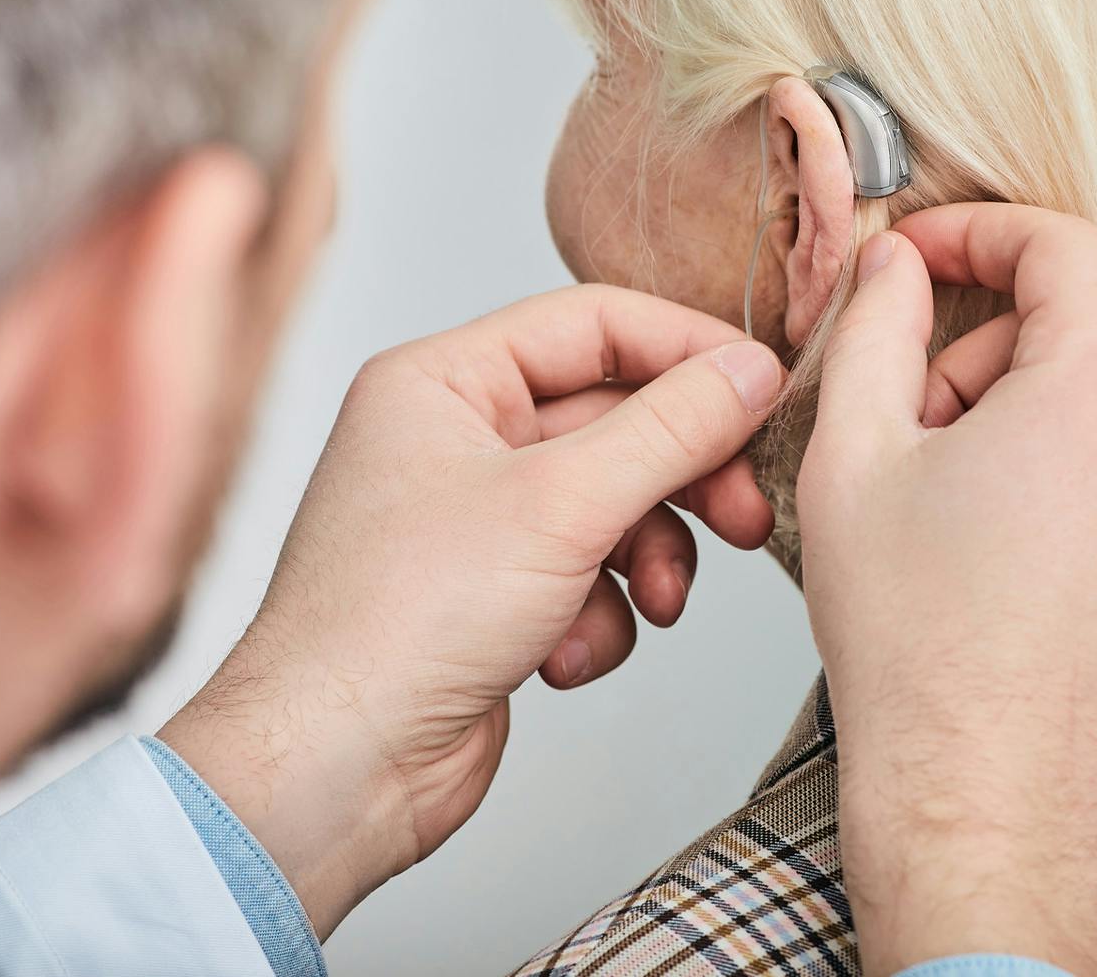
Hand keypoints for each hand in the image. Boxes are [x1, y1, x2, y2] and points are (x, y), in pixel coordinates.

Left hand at [159, 285, 782, 937]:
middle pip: (614, 419)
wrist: (333, 771)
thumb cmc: (395, 624)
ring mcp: (477, 516)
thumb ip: (670, 429)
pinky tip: (565, 654)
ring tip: (654, 604)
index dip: (686, 350)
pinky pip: (590, 573)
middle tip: (743, 513)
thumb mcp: (560, 504)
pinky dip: (599, 616)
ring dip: (648, 558)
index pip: (594, 325)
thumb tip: (749, 373)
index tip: (763, 388)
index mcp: (446, 379)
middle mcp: (458, 437)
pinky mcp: (497, 589)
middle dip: (682, 474)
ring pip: (613, 502)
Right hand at [797, 205, 1096, 976]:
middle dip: (986, 363)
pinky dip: (1086, 495)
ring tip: (963, 515)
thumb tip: (897, 263)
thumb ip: (876, 325)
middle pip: (1079, 341)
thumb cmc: (910, 638)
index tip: (928, 258)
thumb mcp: (852, 453)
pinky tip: (1022, 563)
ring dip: (1034, 433)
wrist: (977, 798)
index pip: (1061, 249)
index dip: (980, 234)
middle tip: (915, 435)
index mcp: (1095, 394)